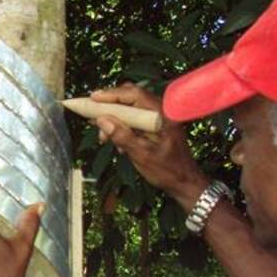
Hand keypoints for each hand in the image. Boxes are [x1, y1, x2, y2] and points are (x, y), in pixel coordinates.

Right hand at [91, 84, 208, 208]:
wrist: (184, 182)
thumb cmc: (167, 170)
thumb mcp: (142, 155)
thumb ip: (122, 135)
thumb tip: (102, 120)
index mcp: (162, 114)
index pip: (134, 95)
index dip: (111, 94)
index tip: (92, 98)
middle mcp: (161, 111)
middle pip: (130, 98)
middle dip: (109, 106)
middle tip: (91, 115)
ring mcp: (158, 117)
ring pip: (130, 109)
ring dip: (114, 119)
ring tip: (102, 136)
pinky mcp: (155, 125)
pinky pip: (134, 119)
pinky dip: (122, 126)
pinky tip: (115, 140)